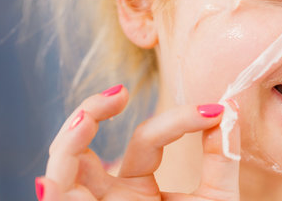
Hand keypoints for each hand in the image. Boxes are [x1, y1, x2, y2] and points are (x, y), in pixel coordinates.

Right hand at [35, 85, 239, 199]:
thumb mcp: (220, 196)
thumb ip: (222, 154)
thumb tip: (227, 106)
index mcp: (138, 187)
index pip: (145, 140)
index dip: (177, 121)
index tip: (212, 111)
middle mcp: (110, 199)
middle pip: (82, 149)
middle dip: (91, 114)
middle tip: (119, 92)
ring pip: (61, 172)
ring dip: (68, 141)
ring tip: (90, 115)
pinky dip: (55, 187)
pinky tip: (57, 176)